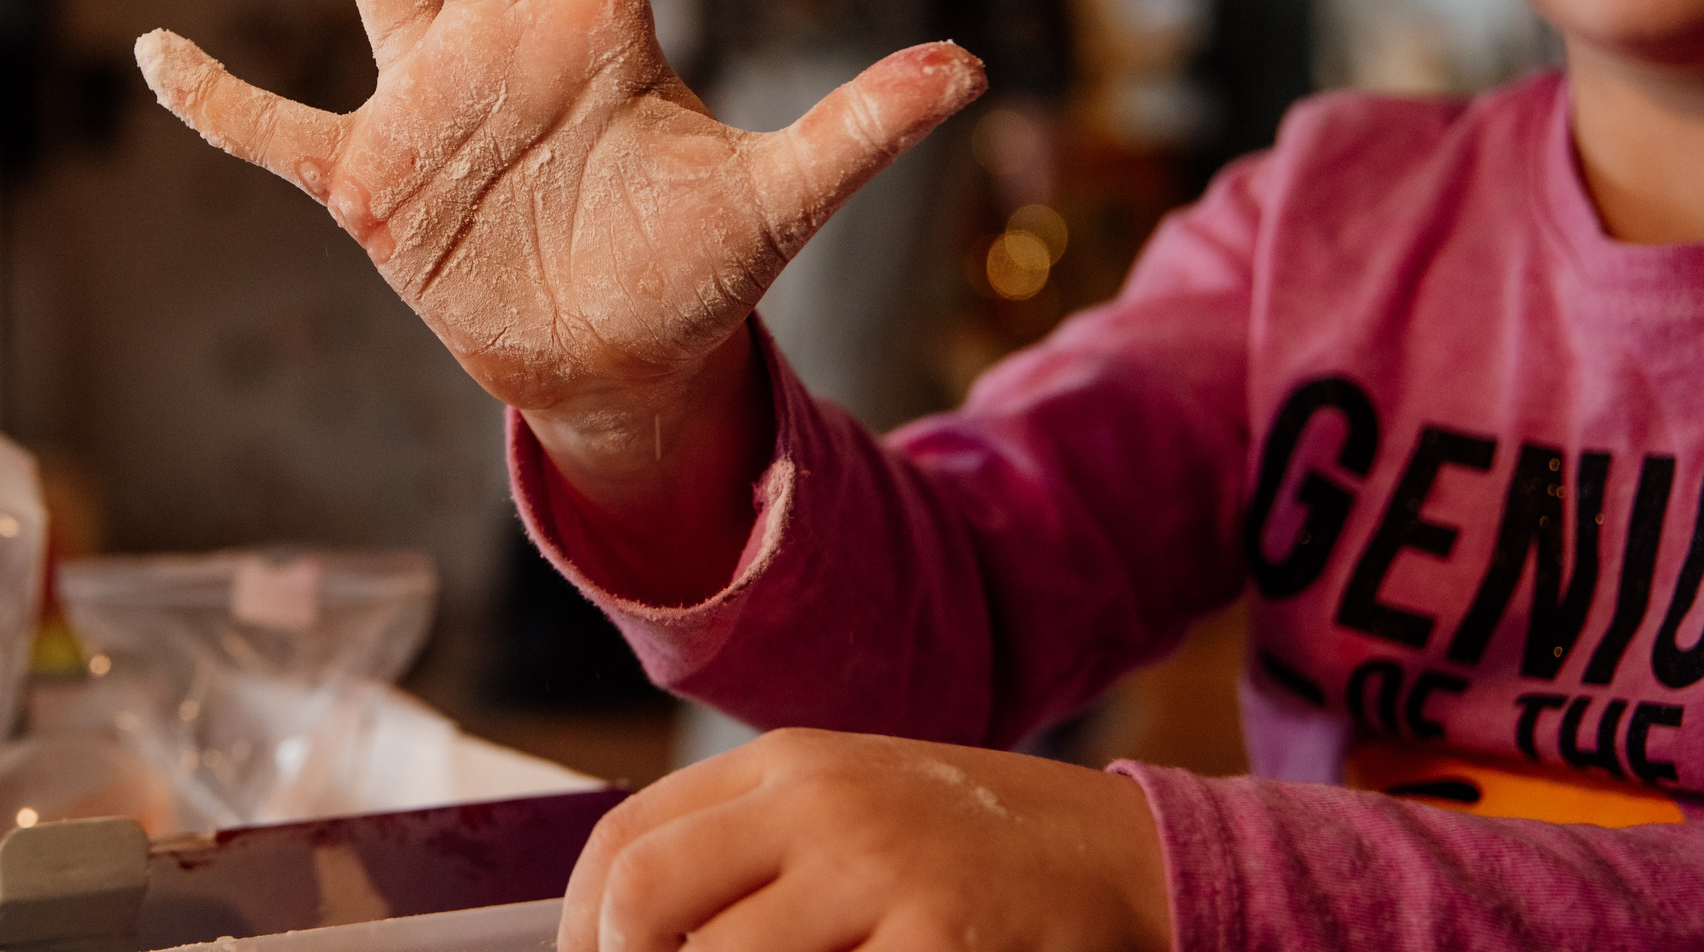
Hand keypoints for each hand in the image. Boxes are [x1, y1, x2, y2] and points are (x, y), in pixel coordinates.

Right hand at [136, 0, 981, 488]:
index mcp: (601, 27)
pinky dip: (217, 100)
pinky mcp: (370, 181)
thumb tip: (974, 67)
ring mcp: (430, 101)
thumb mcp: (781, 196)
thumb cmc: (695, 272)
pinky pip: (274, 131)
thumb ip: (860, 125)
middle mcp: (507, 38)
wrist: (620, 363)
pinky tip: (156, 51)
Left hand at [564, 729, 1170, 951]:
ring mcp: (879, 870)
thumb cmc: (970, 854)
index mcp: (785, 767)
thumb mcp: (849, 817)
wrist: (1124, 857)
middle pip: (645, 898)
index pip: (623, 839)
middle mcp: (820, 805)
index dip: (579, 926)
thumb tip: (631, 930)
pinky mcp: (938, 938)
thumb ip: (749, 856)